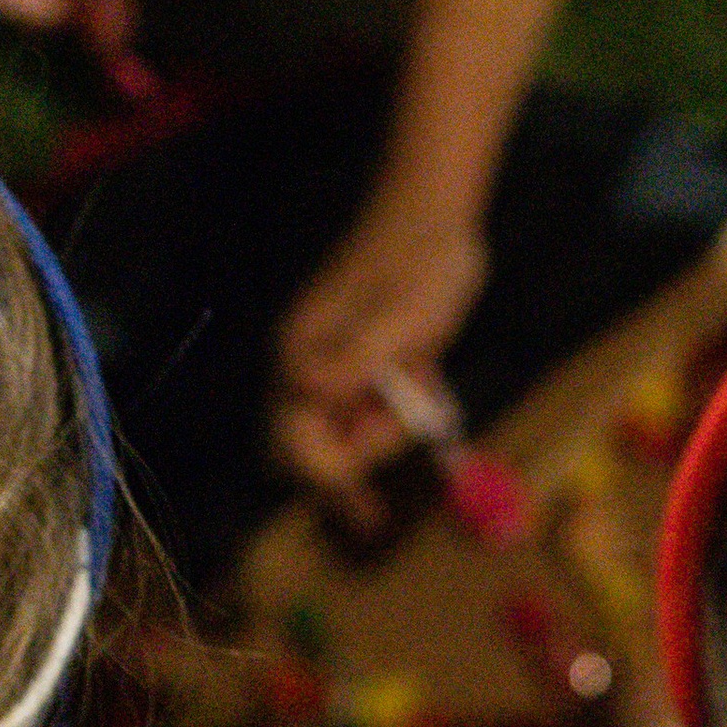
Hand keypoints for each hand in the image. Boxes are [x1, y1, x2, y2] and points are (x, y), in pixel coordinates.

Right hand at [273, 201, 490, 495]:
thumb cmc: (420, 260)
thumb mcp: (401, 315)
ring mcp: (329, 366)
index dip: (328, 477)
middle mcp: (305, 367)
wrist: (433, 214)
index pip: (293, 442)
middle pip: (300, 450)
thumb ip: (357, 358)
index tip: (371, 503)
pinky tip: (427, 386)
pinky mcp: (357, 364)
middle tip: (379, 512)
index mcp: (303, 356)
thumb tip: (309, 391)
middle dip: (340, 477)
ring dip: (376, 441)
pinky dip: (391, 418)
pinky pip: (362, 412)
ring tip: (427, 400)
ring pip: (334, 436)